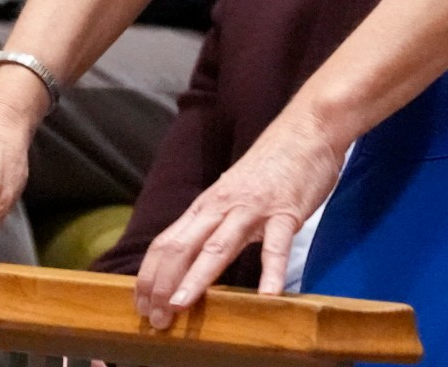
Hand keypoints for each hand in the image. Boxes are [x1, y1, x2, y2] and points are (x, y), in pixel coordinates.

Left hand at [133, 108, 345, 326]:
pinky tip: (267, 296)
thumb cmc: (270, 166)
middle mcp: (221, 207)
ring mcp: (252, 209)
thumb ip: (215, 224)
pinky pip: (276, 246)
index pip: (166, 244)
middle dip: (162, 285)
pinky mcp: (285, 211)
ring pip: (217, 247)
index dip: (149, 276)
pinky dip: (271, 272)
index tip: (141, 307)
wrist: (307, 129)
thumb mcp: (232, 195)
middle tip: (155, 319)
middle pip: (181, 248)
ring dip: (195, 279)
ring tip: (181, 306)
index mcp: (206, 206)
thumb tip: (195, 258)